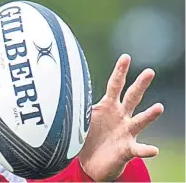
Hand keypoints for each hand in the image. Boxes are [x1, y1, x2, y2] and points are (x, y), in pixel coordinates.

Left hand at [78, 54, 163, 180]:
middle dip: (140, 84)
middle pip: (132, 97)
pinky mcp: (127, 149)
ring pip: (140, 121)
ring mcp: (126, 132)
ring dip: (149, 115)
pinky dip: (146, 150)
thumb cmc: (89, 137)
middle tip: (149, 71)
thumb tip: (62, 93)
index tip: (126, 57)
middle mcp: (121, 116)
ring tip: (158, 107)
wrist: (92, 163)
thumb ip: (78, 107)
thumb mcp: (81, 119)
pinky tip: (153, 150)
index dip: (120, 71)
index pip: (115, 85)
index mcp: (108, 106)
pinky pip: (138, 149)